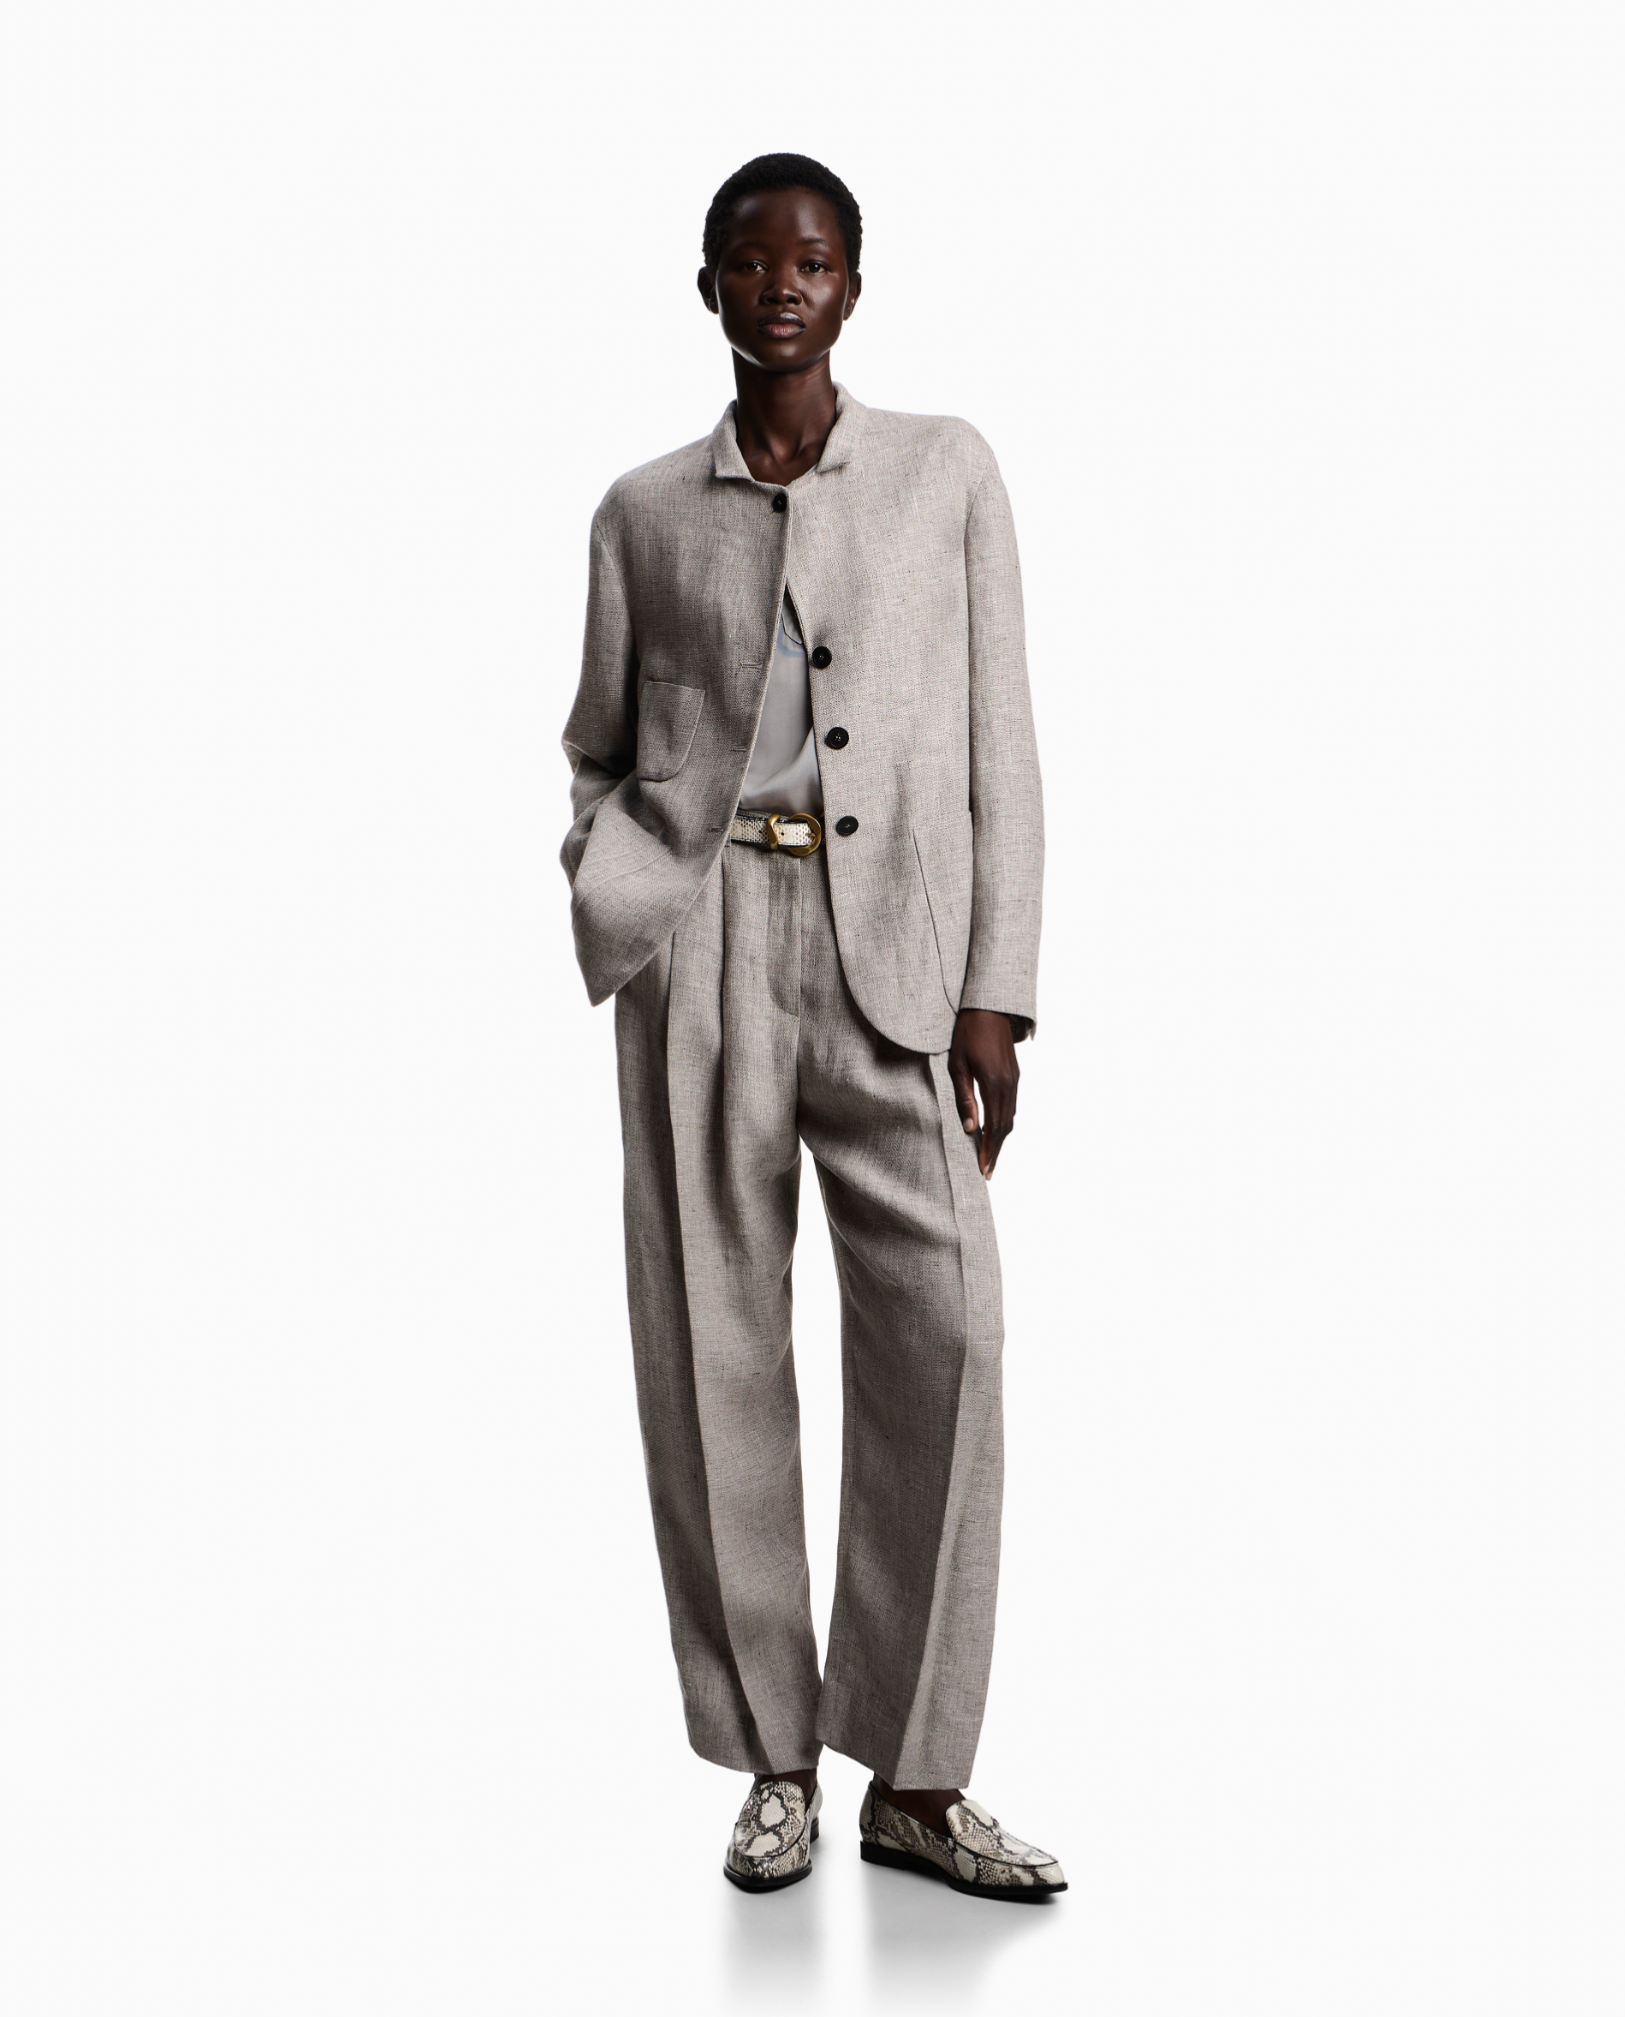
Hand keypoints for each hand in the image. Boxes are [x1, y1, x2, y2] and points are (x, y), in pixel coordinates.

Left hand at [948, 1009, 1019, 1178]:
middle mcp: (1009, 1085)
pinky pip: (1012, 1106)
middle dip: (997, 1151)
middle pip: (1005, 1127)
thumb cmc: (967, 1034)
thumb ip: (964, 1098)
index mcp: (994, 1084)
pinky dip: (1004, 1123)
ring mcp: (1015, 1080)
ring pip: (1011, 1118)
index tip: (983, 1168)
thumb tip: (969, 1129)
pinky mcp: (1014, 1075)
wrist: (988, 1008)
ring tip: (990, 1155)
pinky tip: (995, 1130)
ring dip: (1001, 1139)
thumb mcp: (957, 1066)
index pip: (994, 1127)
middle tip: (987, 1170)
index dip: (989, 1150)